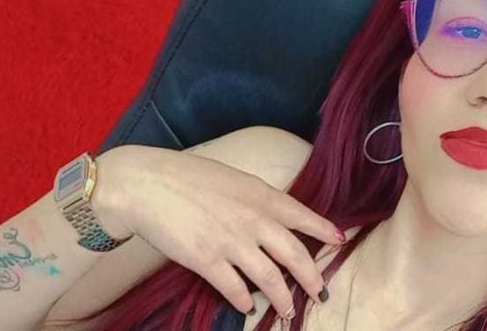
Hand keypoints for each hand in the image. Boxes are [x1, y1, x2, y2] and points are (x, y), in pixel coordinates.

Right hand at [92, 144, 343, 318]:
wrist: (147, 184)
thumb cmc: (187, 176)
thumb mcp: (231, 179)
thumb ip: (255, 199)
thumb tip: (271, 218)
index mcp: (260, 194)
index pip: (302, 215)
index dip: (323, 230)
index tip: (339, 241)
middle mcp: (253, 220)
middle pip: (294, 254)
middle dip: (311, 276)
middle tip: (319, 292)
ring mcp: (232, 242)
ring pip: (269, 278)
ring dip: (282, 298)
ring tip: (288, 310)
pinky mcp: (207, 262)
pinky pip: (234, 289)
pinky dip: (243, 301)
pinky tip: (246, 307)